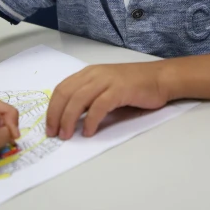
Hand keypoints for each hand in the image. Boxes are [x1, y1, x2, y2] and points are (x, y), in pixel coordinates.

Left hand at [45, 62, 166, 139]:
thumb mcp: (106, 88)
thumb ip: (89, 98)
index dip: (52, 108)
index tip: (49, 126)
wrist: (160, 79)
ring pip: (78, 99)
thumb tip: (71, 118)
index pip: (62, 89)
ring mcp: (106, 81)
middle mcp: (94, 74)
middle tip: (54, 134)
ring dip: (68, 120)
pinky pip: (99, 106)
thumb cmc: (134, 86)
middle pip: (66, 94)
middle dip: (56, 115)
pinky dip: (90, 120)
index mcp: (88, 73)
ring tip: (67, 135)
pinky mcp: (119, 89)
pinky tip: (88, 132)